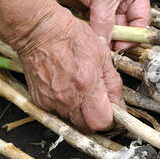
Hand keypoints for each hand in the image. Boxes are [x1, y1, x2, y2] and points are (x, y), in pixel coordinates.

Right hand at [17, 8, 124, 133]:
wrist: (39, 31)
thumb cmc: (72, 37)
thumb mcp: (102, 56)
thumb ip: (113, 83)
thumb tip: (119, 104)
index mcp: (86, 86)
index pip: (102, 122)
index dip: (110, 119)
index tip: (112, 111)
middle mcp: (67, 98)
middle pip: (87, 127)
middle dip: (96, 119)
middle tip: (99, 104)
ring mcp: (51, 100)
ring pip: (72, 121)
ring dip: (80, 113)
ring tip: (81, 92)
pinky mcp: (39, 100)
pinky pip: (57, 112)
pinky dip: (65, 106)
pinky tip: (66, 89)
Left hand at [32, 0, 150, 50]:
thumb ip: (105, 22)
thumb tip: (106, 44)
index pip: (142, 19)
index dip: (133, 34)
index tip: (122, 46)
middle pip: (127, 27)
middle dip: (118, 38)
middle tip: (108, 48)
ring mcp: (106, 5)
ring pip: (111, 30)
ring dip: (104, 37)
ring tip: (97, 43)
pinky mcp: (91, 10)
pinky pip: (96, 28)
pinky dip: (93, 34)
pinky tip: (89, 37)